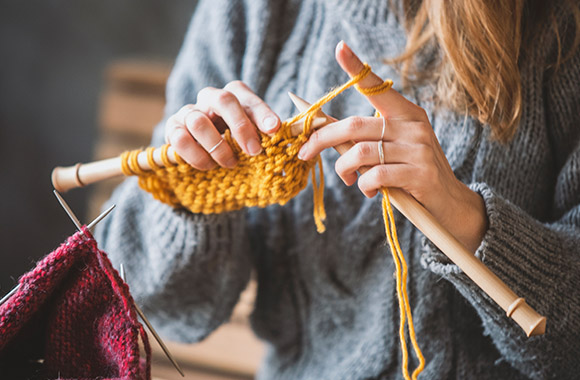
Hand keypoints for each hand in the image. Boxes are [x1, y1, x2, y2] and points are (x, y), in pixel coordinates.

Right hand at [164, 81, 280, 169]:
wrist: (206, 156)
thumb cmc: (237, 144)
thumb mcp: (255, 138)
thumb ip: (268, 137)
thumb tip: (290, 147)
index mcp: (234, 95)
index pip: (247, 97)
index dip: (262, 112)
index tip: (274, 129)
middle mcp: (210, 98)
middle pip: (224, 100)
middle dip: (241, 127)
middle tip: (254, 152)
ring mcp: (188, 112)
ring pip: (198, 121)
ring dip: (217, 147)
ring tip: (230, 164)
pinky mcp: (172, 129)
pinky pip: (179, 139)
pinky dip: (196, 156)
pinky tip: (209, 166)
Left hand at [298, 41, 487, 252]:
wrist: (448, 202)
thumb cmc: (411, 173)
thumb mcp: (391, 149)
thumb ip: (363, 139)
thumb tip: (324, 131)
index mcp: (406, 113)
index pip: (377, 86)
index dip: (357, 68)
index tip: (339, 47)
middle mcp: (413, 125)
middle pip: (355, 125)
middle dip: (322, 139)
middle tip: (304, 152)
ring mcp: (419, 148)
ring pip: (361, 152)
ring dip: (343, 169)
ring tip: (348, 178)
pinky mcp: (420, 173)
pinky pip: (376, 176)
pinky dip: (363, 185)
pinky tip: (368, 190)